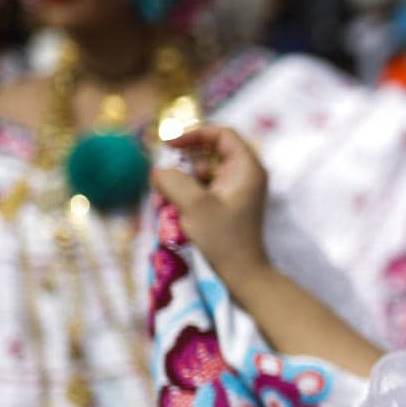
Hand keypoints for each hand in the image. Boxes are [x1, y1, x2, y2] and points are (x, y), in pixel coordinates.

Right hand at [151, 125, 271, 287]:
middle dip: (185, 161)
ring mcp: (239, 188)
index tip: (168, 145)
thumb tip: (158, 170)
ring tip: (172, 199)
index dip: (194, 133)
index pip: (222, 134)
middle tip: (166, 178)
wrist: (242, 273)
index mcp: (247, 167)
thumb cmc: (223, 238)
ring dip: (184, 179)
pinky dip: (190, 192)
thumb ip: (173, 181)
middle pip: (211, 151)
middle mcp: (246, 174)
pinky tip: (180, 209)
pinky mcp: (229, 203)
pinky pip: (205, 187)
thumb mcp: (193, 206)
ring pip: (205, 170)